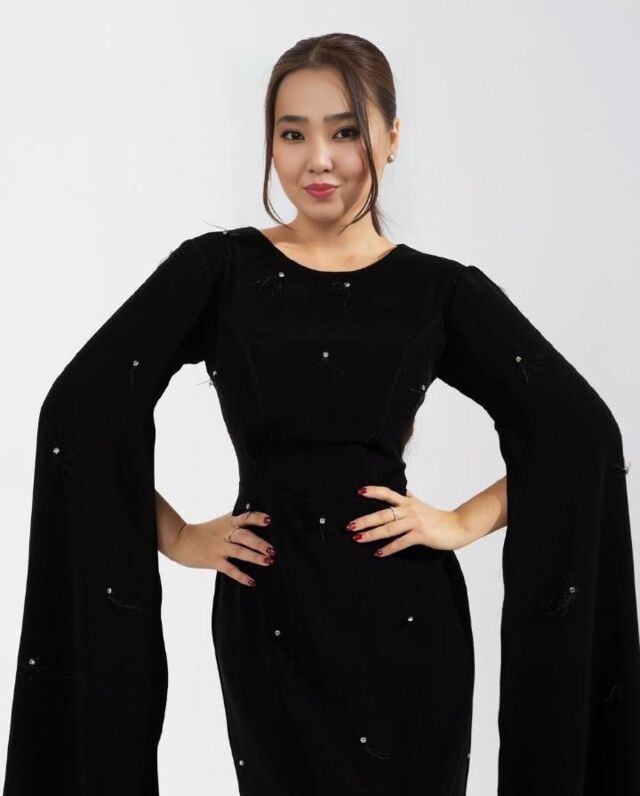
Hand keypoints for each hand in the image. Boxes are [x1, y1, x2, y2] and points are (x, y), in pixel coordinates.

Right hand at [171, 509, 275, 586]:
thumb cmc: (205, 532)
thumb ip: (236, 521)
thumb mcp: (220, 522)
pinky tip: (252, 581)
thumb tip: (256, 518)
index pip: (244, 517)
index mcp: (228, 522)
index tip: (269, 520)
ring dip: (255, 557)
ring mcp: (219, 548)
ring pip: (239, 552)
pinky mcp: (213, 561)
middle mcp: (224, 534)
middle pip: (244, 536)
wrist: (181, 541)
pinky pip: (229, 569)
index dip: (256, 518)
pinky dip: (241, 576)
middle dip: (259, 543)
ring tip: (268, 561)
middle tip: (272, 549)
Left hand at [345, 485, 467, 555]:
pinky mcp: (421, 535)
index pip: (388, 493)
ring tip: (357, 538)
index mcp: (408, 502)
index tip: (358, 491)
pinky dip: (388, 548)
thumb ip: (408, 498)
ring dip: (371, 534)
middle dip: (365, 519)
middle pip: (383, 513)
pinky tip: (378, 553)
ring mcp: (415, 522)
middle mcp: (409, 510)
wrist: (458, 526)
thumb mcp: (421, 504)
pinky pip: (401, 542)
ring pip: (389, 528)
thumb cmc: (438, 517)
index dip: (373, 491)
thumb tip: (399, 490)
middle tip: (349, 525)